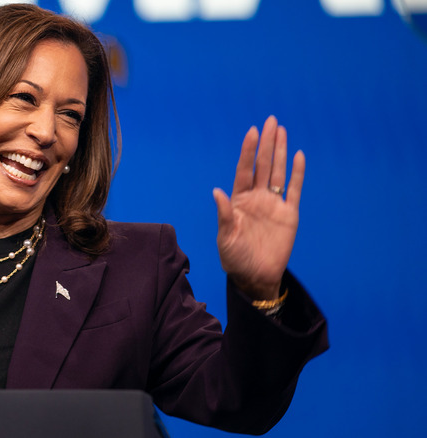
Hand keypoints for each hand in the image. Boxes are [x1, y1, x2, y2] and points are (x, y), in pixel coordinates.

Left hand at [212, 115, 304, 300]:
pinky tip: (298, 156)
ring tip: (282, 131)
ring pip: (278, 172)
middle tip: (271, 121)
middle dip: (266, 143)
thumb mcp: (225, 237)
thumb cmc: (235, 258)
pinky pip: (293, 190)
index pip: (244, 170)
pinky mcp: (288, 214)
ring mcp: (273, 204)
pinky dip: (297, 173)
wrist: (256, 276)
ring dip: (280, 152)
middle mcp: (256, 198)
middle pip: (263, 165)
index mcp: (239, 201)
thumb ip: (223, 214)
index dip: (248, 151)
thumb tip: (217, 191)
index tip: (252, 132)